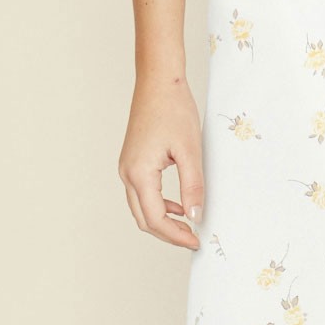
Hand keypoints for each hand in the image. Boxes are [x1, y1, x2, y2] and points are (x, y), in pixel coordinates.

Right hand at [122, 81, 207, 248]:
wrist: (159, 83)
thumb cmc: (174, 111)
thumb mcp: (190, 151)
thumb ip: (192, 186)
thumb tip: (194, 215)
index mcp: (139, 173)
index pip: (155, 218)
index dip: (175, 235)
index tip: (196, 241)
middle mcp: (127, 173)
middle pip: (143, 219)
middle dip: (167, 234)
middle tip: (193, 239)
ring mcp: (127, 168)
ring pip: (141, 208)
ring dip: (163, 221)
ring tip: (189, 226)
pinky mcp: (133, 162)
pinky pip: (142, 193)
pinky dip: (159, 205)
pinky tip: (179, 205)